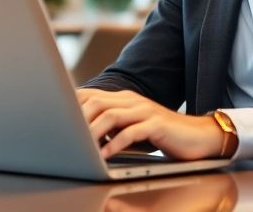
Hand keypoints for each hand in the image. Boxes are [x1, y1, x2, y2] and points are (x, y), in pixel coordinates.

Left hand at [77, 89, 223, 159]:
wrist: (197, 136)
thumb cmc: (161, 134)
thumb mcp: (132, 127)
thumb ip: (112, 126)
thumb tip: (84, 135)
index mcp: (124, 99)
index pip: (91, 96)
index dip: (71, 107)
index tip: (55, 120)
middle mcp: (132, 101)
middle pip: (96, 102)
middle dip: (78, 119)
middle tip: (65, 137)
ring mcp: (145, 111)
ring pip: (111, 115)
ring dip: (93, 132)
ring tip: (81, 148)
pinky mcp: (157, 124)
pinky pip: (132, 132)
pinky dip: (116, 144)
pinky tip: (106, 156)